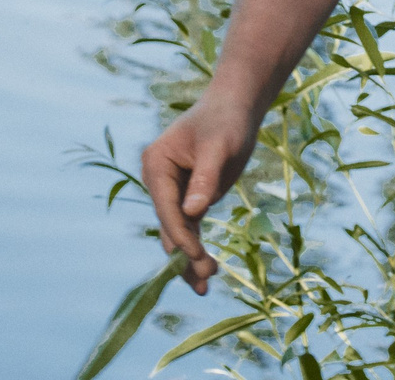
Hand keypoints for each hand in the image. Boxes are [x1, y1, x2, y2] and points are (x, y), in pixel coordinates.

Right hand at [139, 95, 257, 294]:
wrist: (238, 107)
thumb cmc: (226, 120)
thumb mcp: (218, 147)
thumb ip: (205, 178)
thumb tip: (193, 212)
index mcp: (156, 164)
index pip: (166, 207)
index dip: (181, 234)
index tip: (197, 257)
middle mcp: (159, 180)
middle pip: (169, 224)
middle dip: (185, 253)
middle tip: (205, 281)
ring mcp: (173, 191)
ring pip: (178, 232)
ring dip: (190, 258)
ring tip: (204, 287)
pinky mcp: (190, 198)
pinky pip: (190, 228)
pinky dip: (197, 249)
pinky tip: (205, 273)